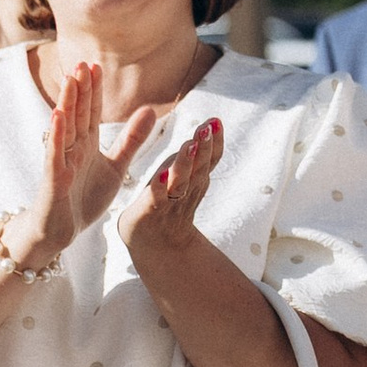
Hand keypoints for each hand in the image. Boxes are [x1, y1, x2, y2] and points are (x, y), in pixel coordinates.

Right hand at [8, 58, 159, 273]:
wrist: (61, 233)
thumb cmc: (82, 199)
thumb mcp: (116, 166)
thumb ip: (132, 140)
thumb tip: (151, 110)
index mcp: (87, 144)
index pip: (91, 112)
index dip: (94, 90)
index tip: (97, 65)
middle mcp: (72, 149)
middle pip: (77, 114)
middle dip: (80, 89)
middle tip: (82, 61)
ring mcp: (60, 162)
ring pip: (64, 128)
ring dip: (67, 103)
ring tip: (70, 79)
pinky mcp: (52, 179)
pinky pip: (54, 155)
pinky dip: (55, 136)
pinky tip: (57, 116)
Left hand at [115, 115, 225, 281]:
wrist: (156, 246)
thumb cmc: (168, 204)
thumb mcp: (187, 176)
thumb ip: (199, 155)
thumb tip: (213, 124)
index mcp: (193, 179)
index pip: (208, 159)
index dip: (214, 142)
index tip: (215, 121)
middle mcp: (185, 189)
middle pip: (198, 168)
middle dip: (204, 148)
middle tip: (208, 127)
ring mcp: (168, 202)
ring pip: (180, 182)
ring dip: (185, 164)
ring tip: (188, 145)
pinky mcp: (150, 212)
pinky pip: (156, 199)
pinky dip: (159, 188)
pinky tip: (161, 176)